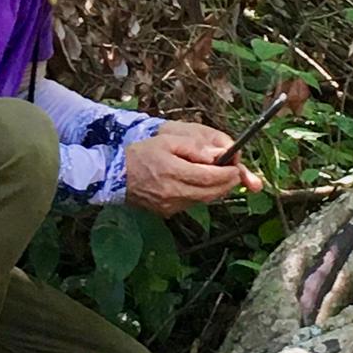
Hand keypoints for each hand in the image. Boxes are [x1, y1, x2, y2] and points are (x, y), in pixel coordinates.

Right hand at [125, 123, 262, 217]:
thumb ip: (194, 146)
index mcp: (173, 172)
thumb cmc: (141, 153)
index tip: (236, 167)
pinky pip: (193, 204)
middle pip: (212, 192)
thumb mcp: (167, 140)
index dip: (229, 173)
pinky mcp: (167, 212)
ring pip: (204, 200)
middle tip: (236, 173)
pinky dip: (203, 194)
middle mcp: (173, 193)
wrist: (115, 175)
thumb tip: (219, 154)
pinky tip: (203, 184)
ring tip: (222, 177)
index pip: (211, 177)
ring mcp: (171, 206)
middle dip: (228, 183)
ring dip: (217, 190)